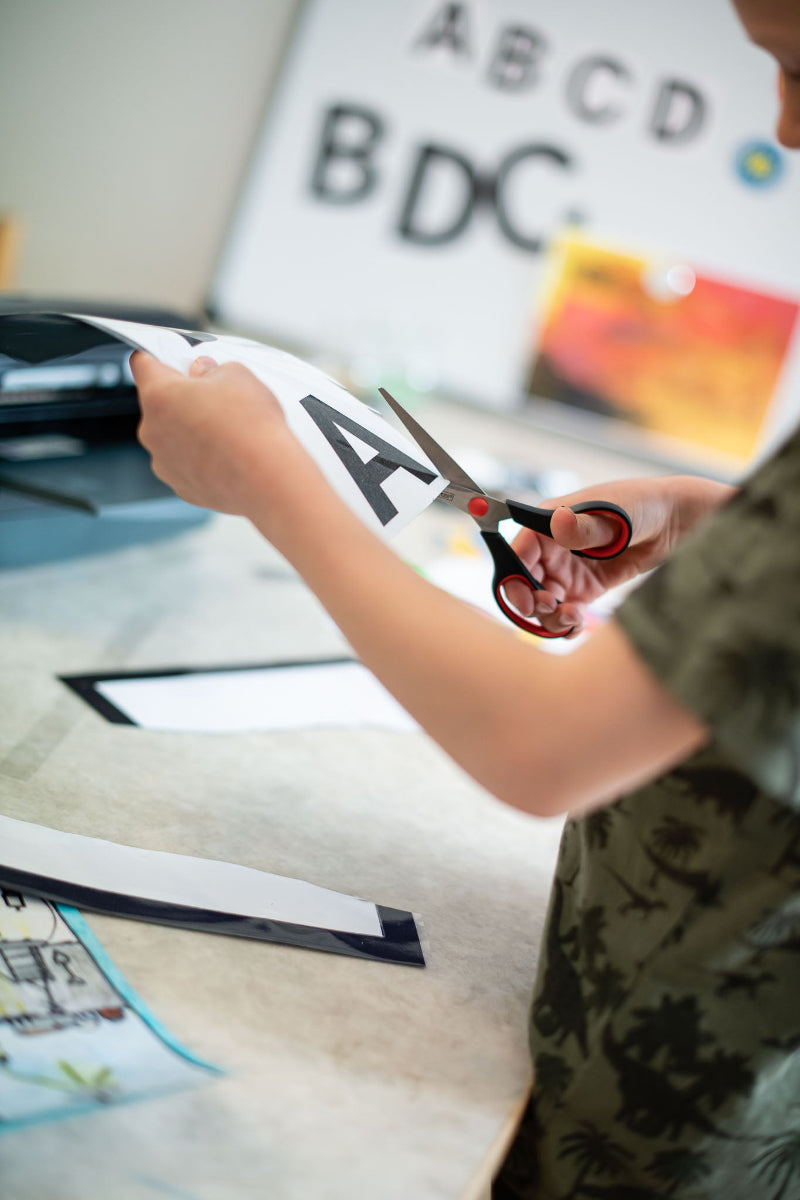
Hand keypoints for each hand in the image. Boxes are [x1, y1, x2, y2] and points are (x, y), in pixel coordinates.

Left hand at [132, 352, 296, 516]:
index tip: (172, 358)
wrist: (268, 478)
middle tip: (214, 398)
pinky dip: (201, 458)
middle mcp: (152, 431)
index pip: (142, 363)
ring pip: (172, 437)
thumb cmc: (252, 427)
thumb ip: (212, 370)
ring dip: (191, 430)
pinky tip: (227, 455)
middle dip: (183, 398)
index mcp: (159, 395)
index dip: (158, 356)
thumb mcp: (237, 374)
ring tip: (226, 432)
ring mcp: (165, 463)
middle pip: (159, 404)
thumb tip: (204, 375)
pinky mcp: (182, 487)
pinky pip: (186, 464)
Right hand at [505, 475, 734, 636]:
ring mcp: (569, 569)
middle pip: (525, 583)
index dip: (515, 580)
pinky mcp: (587, 588)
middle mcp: (553, 548)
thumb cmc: (642, 505)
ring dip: (550, 617)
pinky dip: (566, 623)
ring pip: (544, 602)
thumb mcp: (613, 515)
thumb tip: (560, 525)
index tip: (528, 601)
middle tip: (555, 610)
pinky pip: (566, 611)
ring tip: (573, 619)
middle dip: (533, 603)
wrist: (677, 520)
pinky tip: (577, 625)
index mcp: (548, 524)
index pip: (518, 554)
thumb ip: (585, 526)